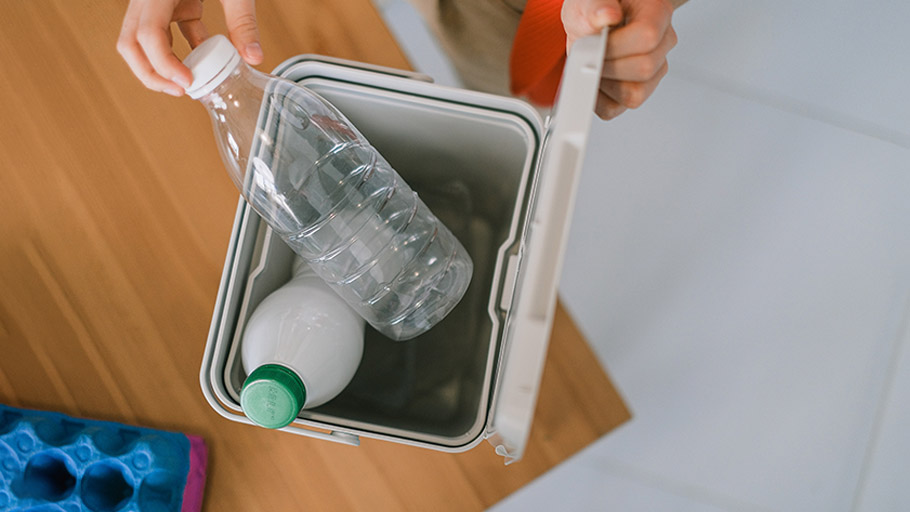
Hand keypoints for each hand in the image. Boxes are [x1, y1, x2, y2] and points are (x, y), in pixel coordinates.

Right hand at [117, 0, 262, 95]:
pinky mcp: (176, 2)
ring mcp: (160, 0)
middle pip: (130, 43)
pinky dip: (183, 52)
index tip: (188, 84)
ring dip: (160, 67)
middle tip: (181, 91)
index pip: (147, 34)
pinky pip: (170, 33)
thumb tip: (254, 57)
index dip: (163, 64)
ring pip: (142, 41)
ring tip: (188, 86)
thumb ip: (243, 20)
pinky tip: (205, 66)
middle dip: (151, 73)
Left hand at [562, 0, 676, 119]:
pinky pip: (617, 108)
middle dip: (607, 65)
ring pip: (634, 94)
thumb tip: (607, 16)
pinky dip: (597, 100)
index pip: (647, 37)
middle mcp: (662, 43)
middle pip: (644, 69)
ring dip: (603, 84)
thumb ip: (595, 7)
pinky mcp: (637, 91)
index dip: (615, 46)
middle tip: (589, 54)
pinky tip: (592, 80)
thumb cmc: (596, 8)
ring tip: (591, 65)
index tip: (595, 42)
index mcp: (657, 13)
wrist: (594, 20)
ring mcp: (654, 70)